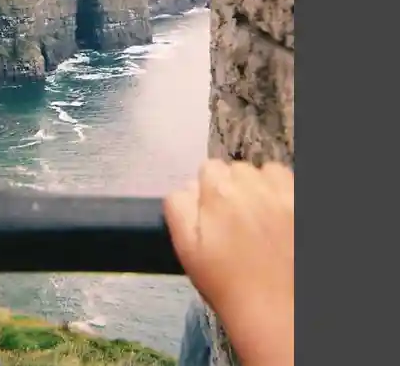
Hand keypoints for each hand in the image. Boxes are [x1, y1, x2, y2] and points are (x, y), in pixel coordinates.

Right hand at [164, 160, 293, 365]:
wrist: (279, 312)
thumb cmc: (228, 284)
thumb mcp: (186, 248)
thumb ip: (178, 207)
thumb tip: (188, 187)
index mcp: (218, 192)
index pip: (208, 169)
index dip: (208, 191)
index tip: (213, 213)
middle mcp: (252, 184)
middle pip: (236, 170)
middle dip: (234, 187)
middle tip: (236, 220)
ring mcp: (284, 192)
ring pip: (265, 172)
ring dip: (261, 186)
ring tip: (262, 216)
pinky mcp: (304, 202)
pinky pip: (291, 180)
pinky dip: (285, 192)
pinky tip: (283, 216)